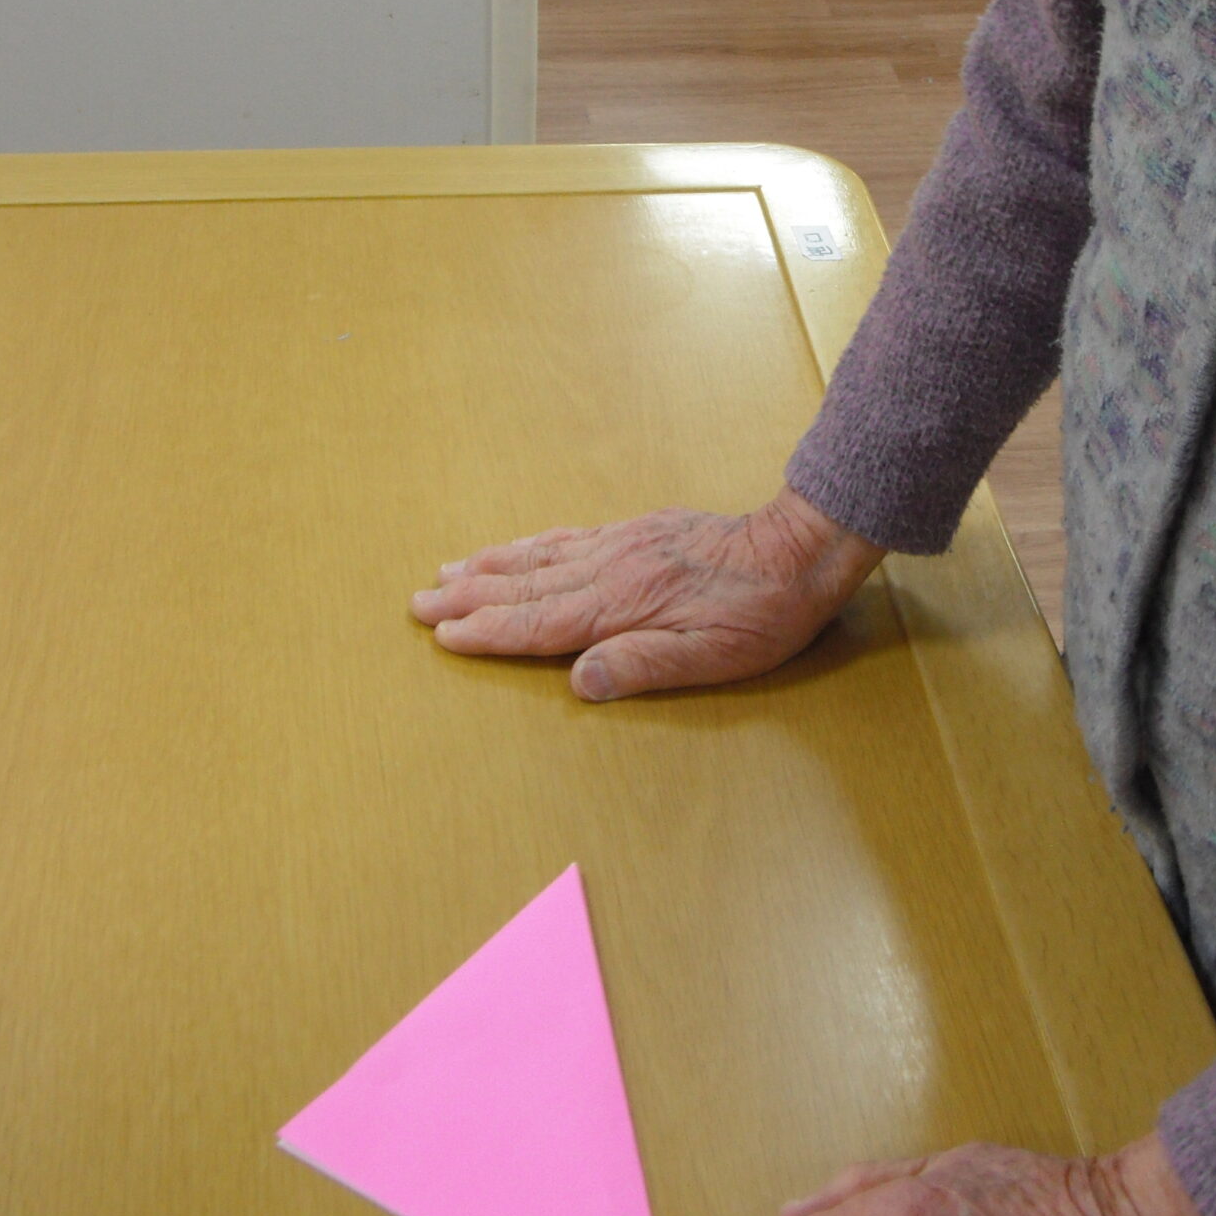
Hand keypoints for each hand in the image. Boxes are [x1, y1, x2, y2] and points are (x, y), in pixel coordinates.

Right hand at [409, 489, 885, 699]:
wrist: (798, 549)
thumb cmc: (761, 615)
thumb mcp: (713, 657)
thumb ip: (642, 667)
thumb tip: (578, 683)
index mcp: (624, 604)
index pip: (540, 624)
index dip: (488, 632)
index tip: (443, 634)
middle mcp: (612, 568)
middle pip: (526, 586)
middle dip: (469, 596)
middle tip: (417, 602)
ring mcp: (622, 544)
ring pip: (540, 557)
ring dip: (490, 566)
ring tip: (447, 570)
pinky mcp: (638, 531)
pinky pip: (568, 537)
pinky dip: (530, 545)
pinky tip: (515, 549)